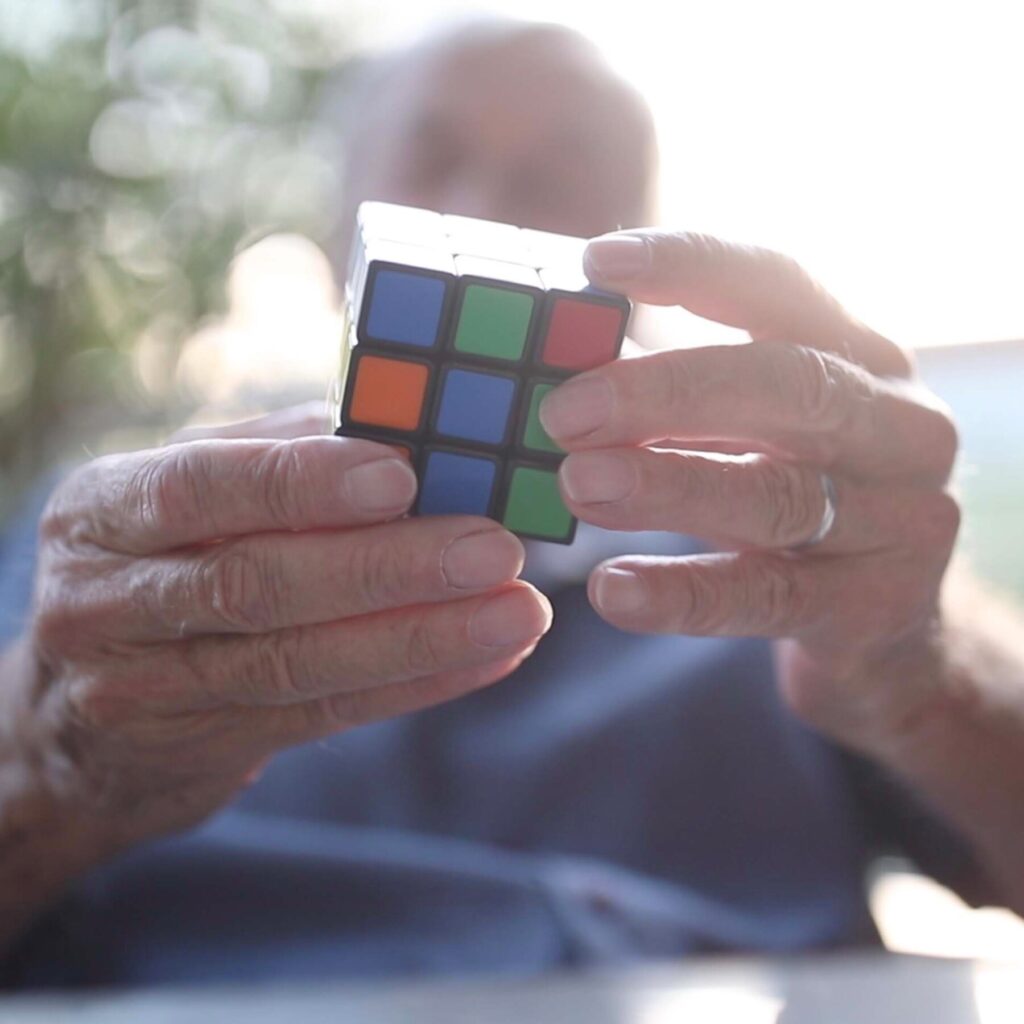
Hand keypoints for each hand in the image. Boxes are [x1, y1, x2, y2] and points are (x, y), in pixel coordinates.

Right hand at [12, 404, 549, 853]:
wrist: (75, 714)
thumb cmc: (160, 556)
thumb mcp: (188, 489)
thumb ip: (278, 455)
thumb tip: (404, 430)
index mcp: (104, 512)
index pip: (199, 489)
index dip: (301, 484)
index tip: (402, 475)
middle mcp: (109, 602)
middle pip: (258, 586)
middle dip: (387, 568)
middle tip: (494, 549)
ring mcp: (149, 689)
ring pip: (299, 663)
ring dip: (423, 637)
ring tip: (519, 612)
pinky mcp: (209, 745)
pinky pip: (325, 713)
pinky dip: (417, 683)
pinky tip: (491, 656)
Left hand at [540, 231, 958, 752]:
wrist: (888, 627)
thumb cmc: (793, 498)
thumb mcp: (752, 432)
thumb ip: (674, 394)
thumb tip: (550, 363)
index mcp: (861, 357)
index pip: (782, 286)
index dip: (693, 267)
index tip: (598, 263)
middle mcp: (899, 427)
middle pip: (790, 385)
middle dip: (670, 392)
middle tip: (565, 411)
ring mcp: (901, 522)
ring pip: (779, 496)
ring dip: (668, 487)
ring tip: (576, 485)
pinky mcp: (876, 608)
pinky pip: (769, 597)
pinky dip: (684, 594)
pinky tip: (613, 590)